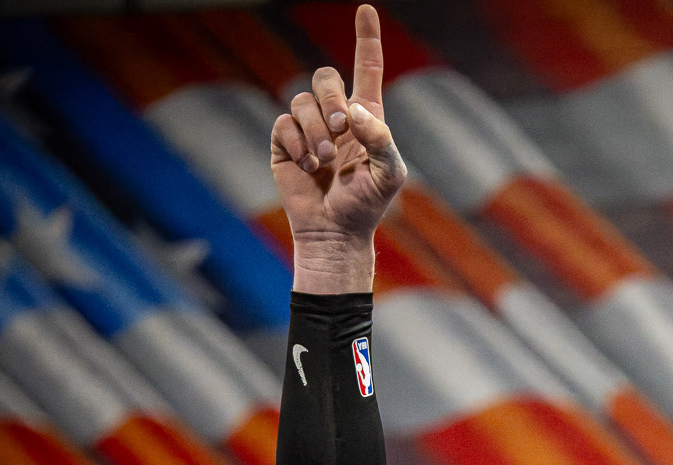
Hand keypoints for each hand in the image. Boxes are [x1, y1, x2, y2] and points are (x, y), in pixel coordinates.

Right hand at [271, 3, 404, 274]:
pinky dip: (297, 144)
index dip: (366, 39)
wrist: (336, 233)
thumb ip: (381, 139)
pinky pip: (283, 123)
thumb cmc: (366, 206)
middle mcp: (335, 117)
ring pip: (302, 101)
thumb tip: (354, 111)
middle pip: (325, 76)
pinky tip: (308, 167)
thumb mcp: (389, 174)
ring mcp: (308, 129)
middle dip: (331, 99)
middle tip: (342, 129)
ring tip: (324, 161)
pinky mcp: (284, 145)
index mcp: (365, 118)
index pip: (366, 68)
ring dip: (316, 131)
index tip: (366, 10)